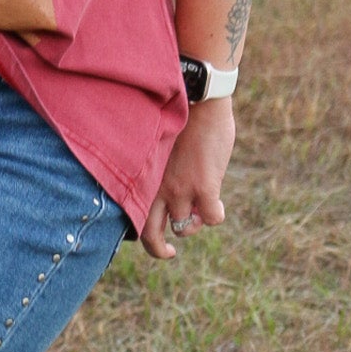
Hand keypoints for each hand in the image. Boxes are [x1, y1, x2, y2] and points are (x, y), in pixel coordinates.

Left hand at [141, 98, 235, 260]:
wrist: (197, 100)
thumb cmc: (179, 116)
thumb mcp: (157, 146)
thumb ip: (157, 168)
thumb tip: (163, 181)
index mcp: (143, 178)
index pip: (131, 215)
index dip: (139, 229)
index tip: (149, 232)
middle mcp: (157, 189)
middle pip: (149, 235)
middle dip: (159, 250)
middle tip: (169, 251)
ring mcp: (180, 190)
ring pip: (186, 227)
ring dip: (195, 224)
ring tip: (202, 211)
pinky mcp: (204, 187)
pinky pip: (211, 218)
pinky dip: (216, 215)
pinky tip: (219, 204)